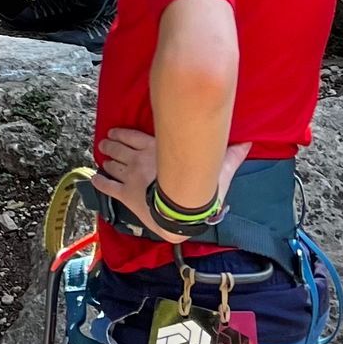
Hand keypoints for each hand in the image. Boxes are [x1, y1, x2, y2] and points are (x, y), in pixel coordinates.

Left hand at [91, 127, 249, 239]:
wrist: (181, 211)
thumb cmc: (199, 186)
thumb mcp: (218, 168)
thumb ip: (230, 156)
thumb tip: (248, 144)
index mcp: (156, 150)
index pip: (132, 136)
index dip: (121, 134)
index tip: (114, 132)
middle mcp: (138, 160)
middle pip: (118, 148)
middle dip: (110, 145)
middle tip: (104, 144)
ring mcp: (129, 177)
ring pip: (112, 164)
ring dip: (105, 159)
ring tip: (101, 155)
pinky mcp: (125, 195)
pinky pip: (107, 187)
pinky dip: (99, 182)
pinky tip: (94, 180)